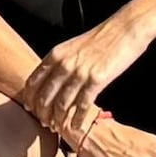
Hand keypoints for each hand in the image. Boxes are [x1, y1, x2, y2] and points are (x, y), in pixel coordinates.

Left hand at [22, 17, 152, 139]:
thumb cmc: (101, 38)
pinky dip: (78, 119)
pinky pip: (82, 105)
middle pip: (45, 97)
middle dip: (42, 114)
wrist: (125, 28)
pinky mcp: (97, 80)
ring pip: (61, 104)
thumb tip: (50, 81)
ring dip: (58, 119)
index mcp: (56, 55)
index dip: (30, 100)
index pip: (33, 82)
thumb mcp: (73, 46)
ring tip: (58, 128)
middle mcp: (64, 64)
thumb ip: (60, 62)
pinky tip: (77, 126)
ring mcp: (80, 73)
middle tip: (45, 124)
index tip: (30, 110)